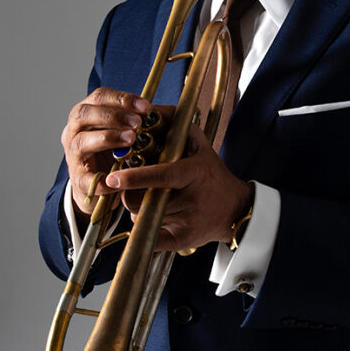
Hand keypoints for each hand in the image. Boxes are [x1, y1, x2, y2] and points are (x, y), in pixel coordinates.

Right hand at [60, 88, 151, 221]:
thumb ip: (142, 121)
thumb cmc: (116, 153)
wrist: (101, 185)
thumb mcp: (127, 131)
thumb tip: (163, 112)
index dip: (122, 99)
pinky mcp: (78, 180)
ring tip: (131, 140)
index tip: (146, 106)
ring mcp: (73, 155)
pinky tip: (119, 180)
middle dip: (112, 116)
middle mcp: (74, 131)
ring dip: (108, 138)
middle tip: (138, 123)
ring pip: (82, 142)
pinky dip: (103, 179)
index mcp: (87, 114)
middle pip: (83, 114)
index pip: (99, 97)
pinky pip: (86, 178)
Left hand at [104, 124, 252, 251]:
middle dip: (131, 194)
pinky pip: (150, 237)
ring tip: (153, 199)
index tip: (114, 177)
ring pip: (142, 216)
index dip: (136, 177)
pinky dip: (146, 229)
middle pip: (142, 200)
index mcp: (193, 173)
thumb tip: (150, 110)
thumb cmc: (211, 174)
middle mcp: (190, 198)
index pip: (161, 175)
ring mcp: (186, 221)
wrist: (235, 210)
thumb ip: (177, 125)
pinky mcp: (182, 240)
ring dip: (139, 208)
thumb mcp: (199, 145)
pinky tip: (156, 218)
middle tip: (133, 187)